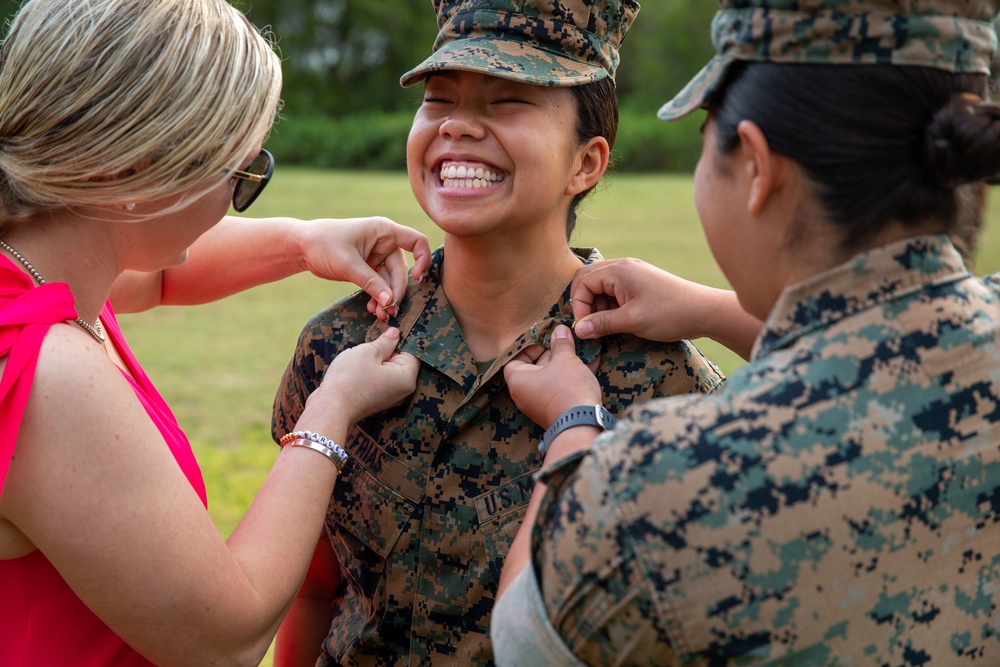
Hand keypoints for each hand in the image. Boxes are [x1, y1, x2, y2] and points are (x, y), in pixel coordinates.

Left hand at [297, 217, 431, 320]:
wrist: (303, 247)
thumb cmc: (324, 244)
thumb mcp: (348, 264)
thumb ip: (371, 282)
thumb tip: (390, 302)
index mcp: (384, 231)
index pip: (416, 241)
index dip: (423, 259)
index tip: (416, 279)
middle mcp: (385, 243)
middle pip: (402, 270)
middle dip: (396, 292)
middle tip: (389, 310)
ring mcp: (378, 256)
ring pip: (391, 282)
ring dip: (387, 299)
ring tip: (380, 315)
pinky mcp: (370, 269)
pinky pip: (380, 286)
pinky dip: (378, 298)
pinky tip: (373, 310)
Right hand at [302, 328, 418, 426]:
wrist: (330, 408)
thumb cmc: (350, 378)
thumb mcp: (368, 352)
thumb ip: (385, 342)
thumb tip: (395, 333)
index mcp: (407, 377)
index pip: (413, 352)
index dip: (399, 340)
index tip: (387, 332)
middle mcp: (403, 390)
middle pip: (400, 362)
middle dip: (387, 351)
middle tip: (371, 346)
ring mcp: (389, 398)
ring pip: (388, 371)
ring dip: (376, 362)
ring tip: (362, 359)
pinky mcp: (376, 402)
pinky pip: (378, 381)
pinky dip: (371, 373)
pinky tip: (357, 370)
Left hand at [504, 325, 600, 428]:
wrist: (582, 424)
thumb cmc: (567, 389)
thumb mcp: (565, 360)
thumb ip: (561, 344)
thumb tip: (560, 330)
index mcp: (519, 380)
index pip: (515, 358)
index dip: (530, 346)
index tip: (546, 339)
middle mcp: (525, 394)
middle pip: (536, 367)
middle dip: (553, 353)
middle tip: (566, 341)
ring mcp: (540, 404)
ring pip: (553, 378)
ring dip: (566, 364)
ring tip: (582, 350)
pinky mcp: (556, 411)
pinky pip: (562, 389)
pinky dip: (573, 377)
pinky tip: (592, 363)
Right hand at [570, 258, 713, 340]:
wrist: (704, 311)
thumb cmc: (669, 313)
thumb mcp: (631, 321)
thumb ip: (601, 323)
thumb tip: (577, 330)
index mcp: (618, 270)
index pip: (582, 282)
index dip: (579, 305)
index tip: (585, 327)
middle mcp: (623, 267)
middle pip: (588, 280)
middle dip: (585, 303)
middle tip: (592, 325)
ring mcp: (633, 273)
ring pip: (601, 286)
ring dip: (598, 306)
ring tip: (608, 325)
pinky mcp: (640, 283)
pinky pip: (615, 290)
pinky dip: (611, 305)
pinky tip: (620, 321)